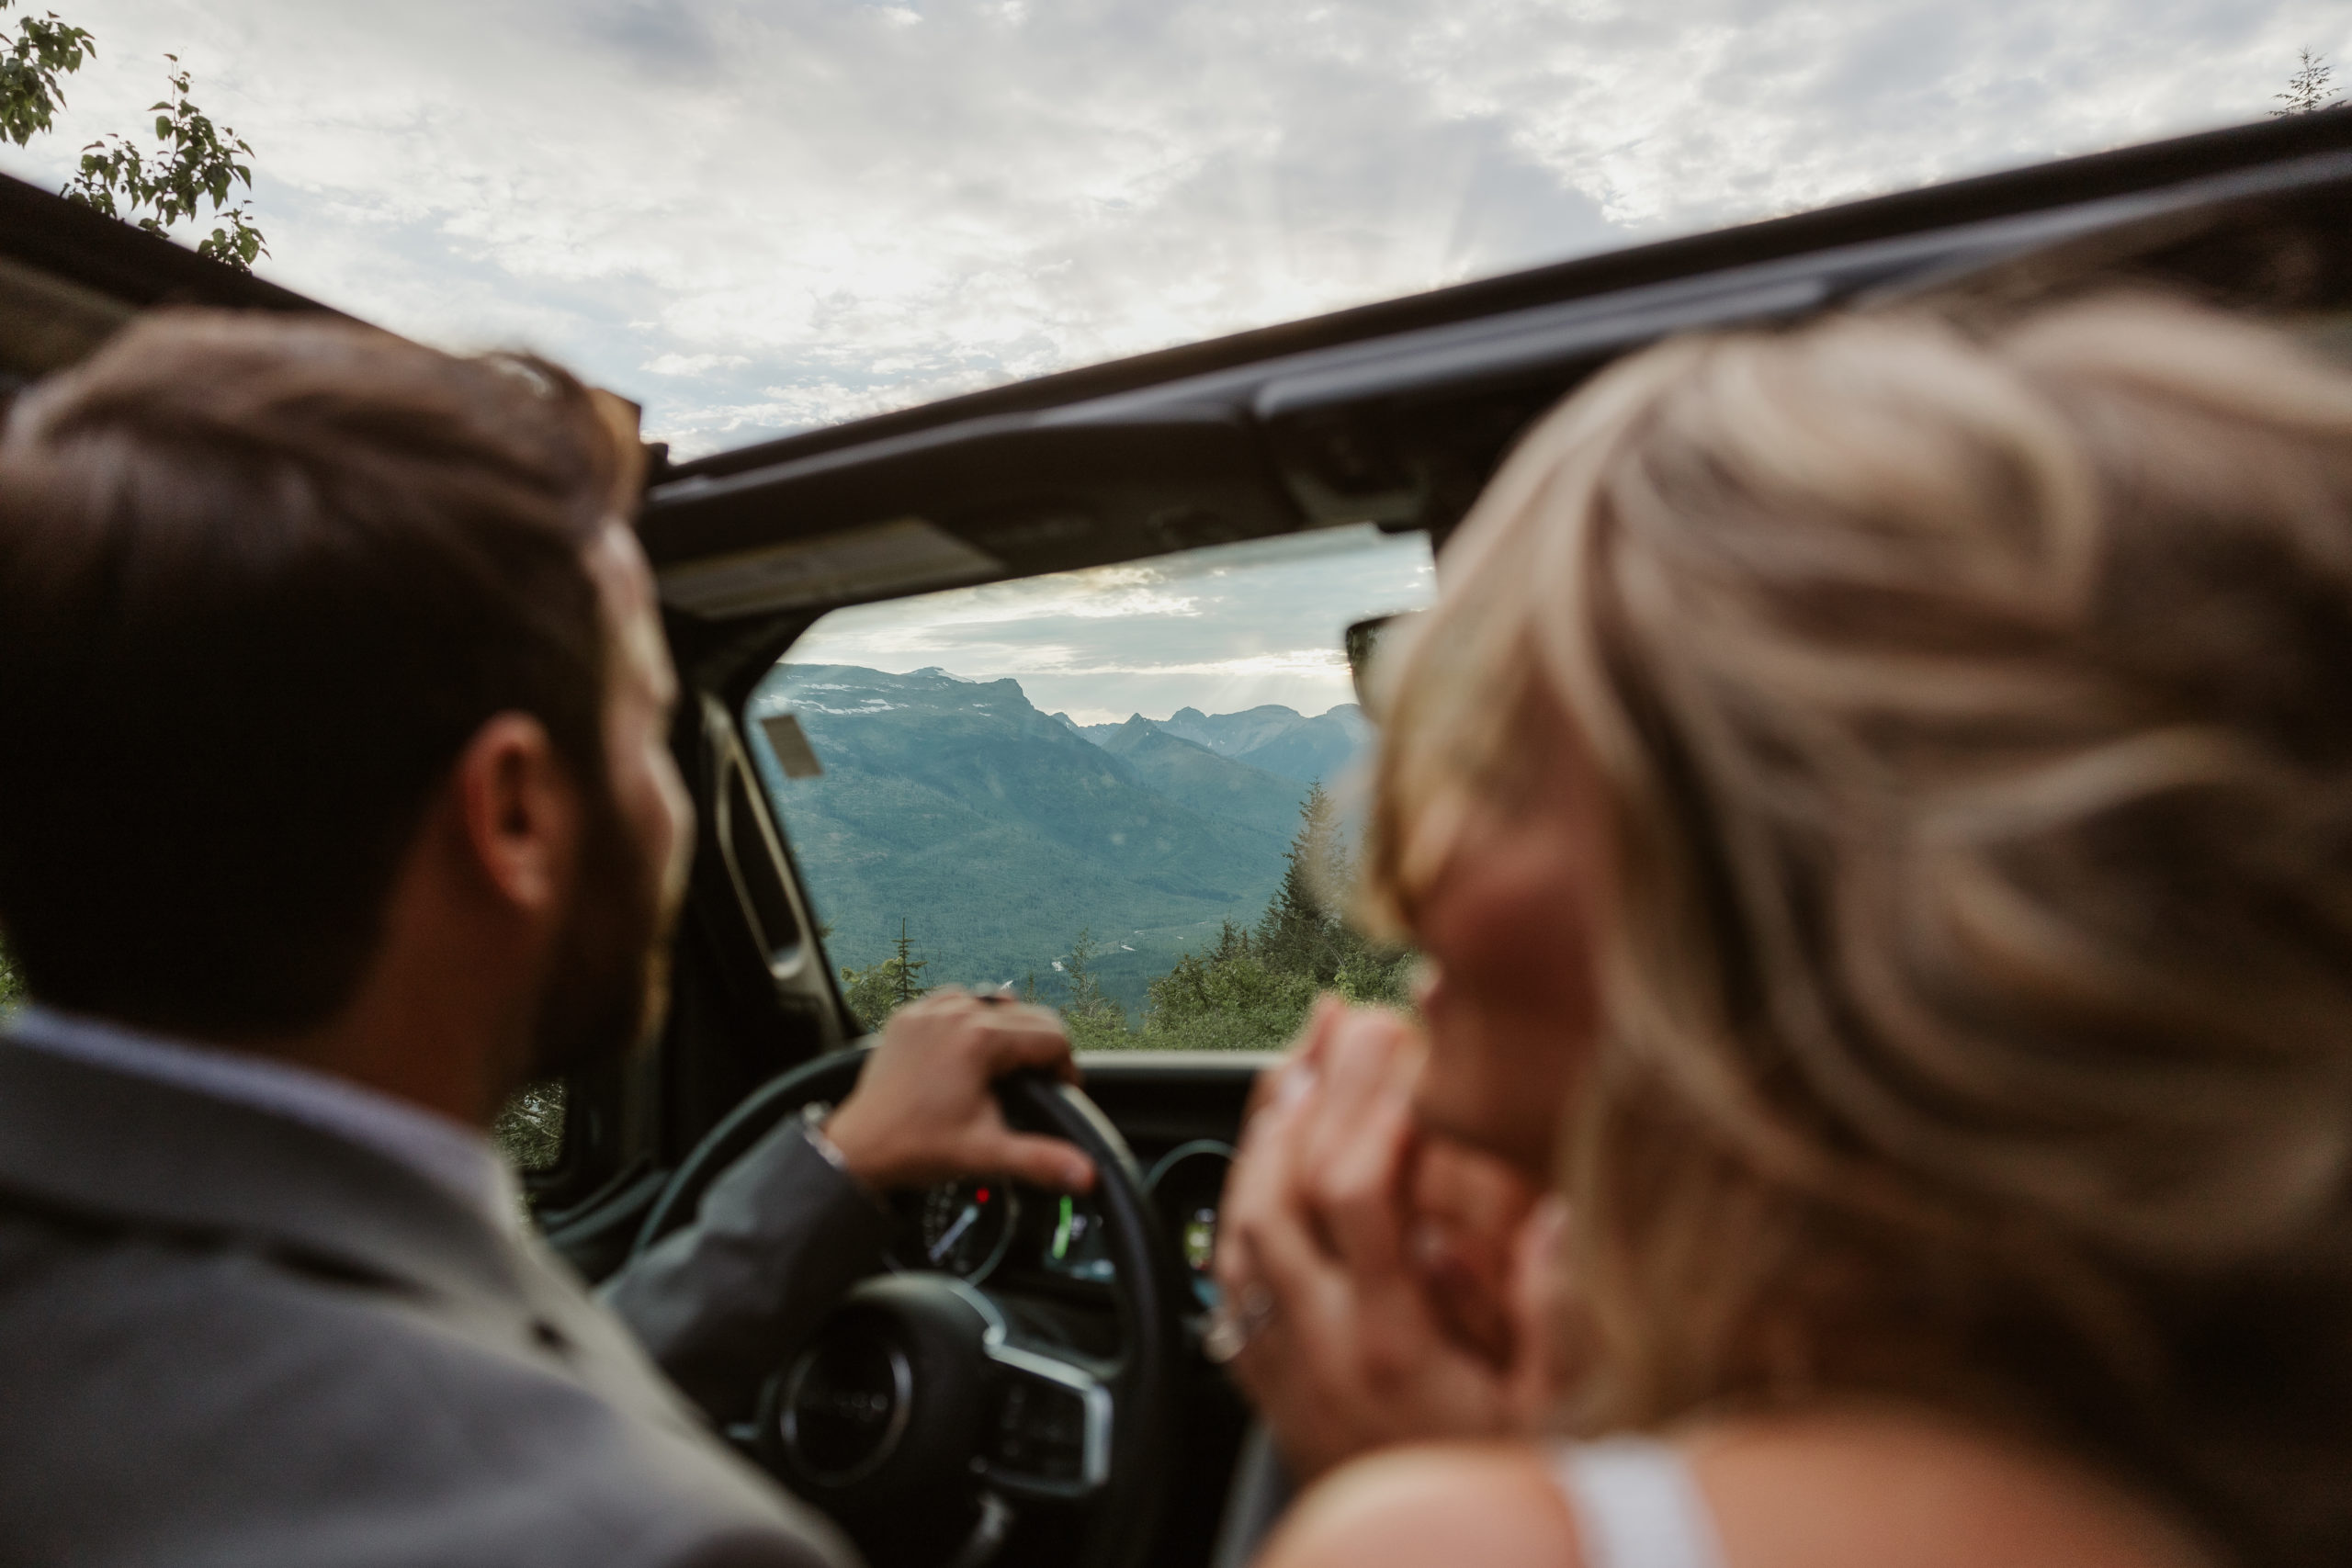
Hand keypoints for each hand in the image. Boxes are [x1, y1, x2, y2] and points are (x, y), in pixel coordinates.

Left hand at [822, 991, 1095, 1193]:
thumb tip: (1087, 1175)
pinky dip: (970, 1020)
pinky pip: (955, 1002)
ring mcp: (929, 1010)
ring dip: (1007, 1031)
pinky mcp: (908, 1016)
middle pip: (1027, 1015)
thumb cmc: (916, 1147)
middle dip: (1041, 1049)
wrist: (857, 1148)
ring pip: (993, 1003)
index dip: (1066, 1067)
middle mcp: (956, 1013)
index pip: (1051, 1036)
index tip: (1061, 1091)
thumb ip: (1042, 1160)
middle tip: (1038, 1085)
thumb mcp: (986, 1154)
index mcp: (980, 1039)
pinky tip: (968, 1052)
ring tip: (1004, 1070)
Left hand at [1213, 999, 1567, 1481]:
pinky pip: (1230, 1273)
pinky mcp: (1268, 1379)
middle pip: (1281, 1192)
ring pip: (1240, 1226)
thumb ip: (1557, 1324)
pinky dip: (1240, 1198)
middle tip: (1341, 1019)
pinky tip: (1264, 1156)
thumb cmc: (1500, 1488)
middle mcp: (1320, 1347)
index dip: (1374, 1108)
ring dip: (1264, 1135)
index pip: (1357, 1196)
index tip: (1401, 1040)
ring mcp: (1283, 1362)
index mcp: (1392, 1346)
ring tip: (1297, 1060)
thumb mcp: (1558, 1423)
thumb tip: (1558, 1220)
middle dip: (1309, 1093)